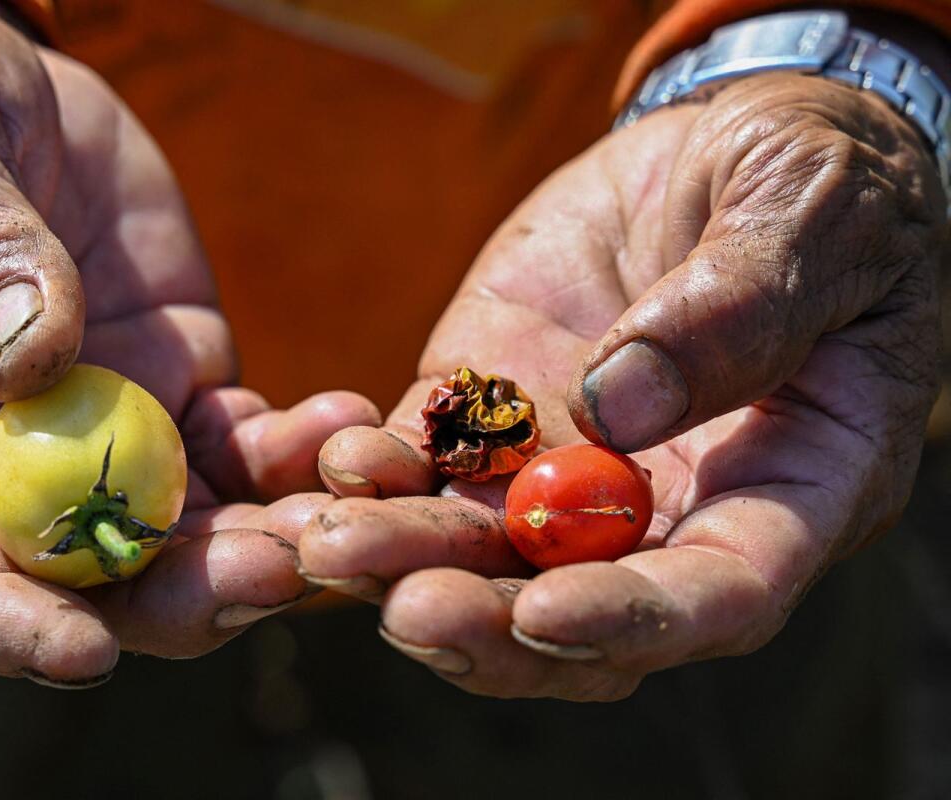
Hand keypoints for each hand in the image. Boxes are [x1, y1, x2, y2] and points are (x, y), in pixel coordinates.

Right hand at [0, 0, 377, 683]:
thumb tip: (32, 363)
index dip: (2, 620)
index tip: (84, 652)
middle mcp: (5, 452)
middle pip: (90, 572)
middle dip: (186, 592)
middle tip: (279, 572)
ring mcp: (106, 425)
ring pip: (189, 528)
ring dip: (272, 537)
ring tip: (351, 508)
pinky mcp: (183, 384)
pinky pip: (250, 447)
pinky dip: (304, 451)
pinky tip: (352, 423)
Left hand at [301, 73, 944, 698]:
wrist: (721, 148)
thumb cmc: (812, 178)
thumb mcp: (812, 214)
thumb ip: (740, 306)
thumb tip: (617, 404)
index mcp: (791, 486)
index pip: (721, 592)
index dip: (635, 619)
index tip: (546, 614)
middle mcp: (672, 506)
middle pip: (579, 605)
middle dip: (490, 622)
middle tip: (406, 611)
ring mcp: (571, 466)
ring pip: (484, 551)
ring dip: (406, 562)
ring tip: (329, 547)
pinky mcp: (495, 413)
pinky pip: (429, 462)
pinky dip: (380, 475)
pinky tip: (334, 465)